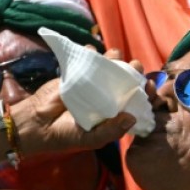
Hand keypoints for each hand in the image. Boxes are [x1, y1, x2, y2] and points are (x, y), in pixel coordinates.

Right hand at [10, 48, 140, 154]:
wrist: (39, 124)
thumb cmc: (68, 135)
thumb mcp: (92, 139)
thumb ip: (112, 130)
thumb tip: (132, 117)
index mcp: (115, 112)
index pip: (136, 99)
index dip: (145, 91)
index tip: (150, 84)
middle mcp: (107, 96)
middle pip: (125, 78)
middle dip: (133, 70)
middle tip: (135, 65)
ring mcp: (93, 83)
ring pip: (108, 66)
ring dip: (114, 57)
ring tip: (114, 54)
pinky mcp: (77, 74)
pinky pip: (86, 59)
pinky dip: (89, 52)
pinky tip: (91, 51)